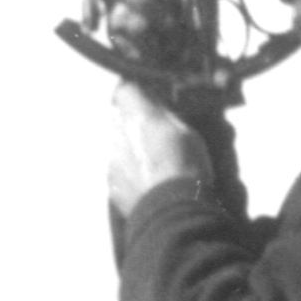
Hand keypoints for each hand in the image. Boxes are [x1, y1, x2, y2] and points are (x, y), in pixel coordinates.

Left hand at [108, 81, 208, 218]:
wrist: (173, 211)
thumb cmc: (186, 170)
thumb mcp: (188, 132)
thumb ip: (166, 114)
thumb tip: (156, 101)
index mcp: (138, 116)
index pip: (125, 89)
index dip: (135, 92)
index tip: (146, 97)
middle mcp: (119, 133)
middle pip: (119, 117)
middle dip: (133, 121)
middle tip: (154, 133)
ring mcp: (112, 160)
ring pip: (117, 143)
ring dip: (130, 147)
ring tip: (153, 163)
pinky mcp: (112, 183)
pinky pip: (117, 170)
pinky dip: (129, 172)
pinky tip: (147, 182)